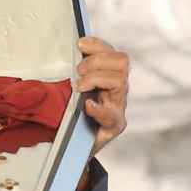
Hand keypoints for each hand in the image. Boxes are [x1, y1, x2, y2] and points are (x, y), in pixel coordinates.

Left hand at [77, 35, 129, 155]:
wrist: (78, 147)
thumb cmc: (76, 115)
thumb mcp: (75, 89)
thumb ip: (78, 72)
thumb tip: (69, 53)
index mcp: (111, 78)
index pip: (114, 54)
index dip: (99, 46)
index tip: (80, 43)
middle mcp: (118, 90)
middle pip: (122, 63)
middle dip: (97, 61)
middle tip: (78, 70)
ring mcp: (118, 107)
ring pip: (119, 82)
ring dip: (96, 79)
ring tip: (78, 87)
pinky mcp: (114, 126)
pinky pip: (112, 115)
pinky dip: (99, 109)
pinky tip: (88, 106)